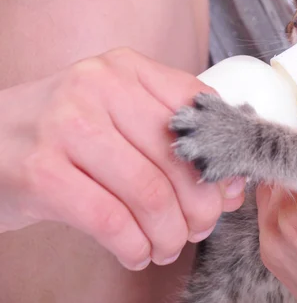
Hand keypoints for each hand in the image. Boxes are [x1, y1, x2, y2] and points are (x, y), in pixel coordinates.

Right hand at [0, 48, 244, 270]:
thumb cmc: (62, 134)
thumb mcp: (118, 117)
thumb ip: (173, 143)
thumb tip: (230, 188)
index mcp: (125, 68)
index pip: (199, 107)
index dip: (221, 157)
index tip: (224, 191)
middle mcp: (98, 87)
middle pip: (178, 158)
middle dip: (200, 208)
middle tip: (198, 229)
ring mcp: (66, 126)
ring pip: (149, 193)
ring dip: (169, 233)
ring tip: (167, 246)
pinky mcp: (41, 172)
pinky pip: (111, 220)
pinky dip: (135, 246)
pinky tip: (136, 252)